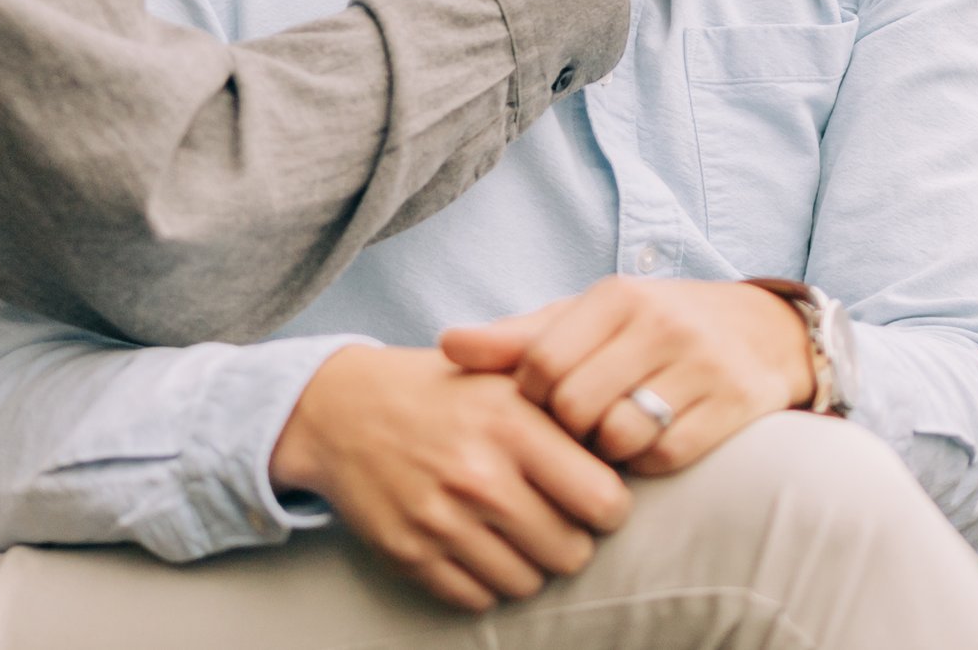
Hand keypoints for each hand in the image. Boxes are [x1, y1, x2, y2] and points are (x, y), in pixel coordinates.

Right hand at [269, 346, 632, 612]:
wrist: (343, 410)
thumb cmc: (443, 393)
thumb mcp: (504, 377)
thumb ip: (567, 405)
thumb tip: (633, 442)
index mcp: (513, 423)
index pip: (606, 502)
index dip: (608, 505)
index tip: (593, 495)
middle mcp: (480, 475)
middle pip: (572, 554)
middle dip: (570, 539)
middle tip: (550, 515)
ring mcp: (442, 520)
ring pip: (528, 583)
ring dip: (527, 562)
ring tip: (510, 527)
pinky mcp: (411, 555)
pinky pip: (478, 599)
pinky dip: (484, 580)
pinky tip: (474, 543)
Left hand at [440, 277, 815, 476]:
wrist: (761, 331)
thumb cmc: (651, 329)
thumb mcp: (587, 320)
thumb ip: (518, 338)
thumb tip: (444, 346)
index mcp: (615, 296)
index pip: (541, 365)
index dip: (532, 401)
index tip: (544, 408)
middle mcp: (658, 322)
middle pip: (574, 405)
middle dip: (567, 431)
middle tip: (577, 432)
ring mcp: (700, 362)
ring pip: (619, 435)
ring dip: (607, 451)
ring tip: (611, 438)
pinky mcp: (732, 402)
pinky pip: (665, 456)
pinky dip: (648, 463)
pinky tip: (649, 447)